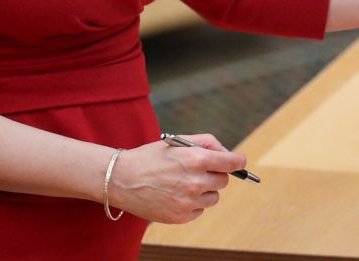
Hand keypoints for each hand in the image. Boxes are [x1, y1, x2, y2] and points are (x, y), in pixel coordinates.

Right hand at [107, 134, 245, 223]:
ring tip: (184, 183)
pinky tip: (175, 194)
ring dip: (205, 190)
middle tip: (199, 170)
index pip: (233, 163)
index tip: (238, 162)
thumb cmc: (150, 157)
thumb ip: (205, 143)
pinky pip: (199, 210)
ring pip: (213, 197)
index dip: (237, 161)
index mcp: (196, 159)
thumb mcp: (176, 141)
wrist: (121, 179)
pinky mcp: (181, 217)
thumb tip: (227, 154)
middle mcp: (196, 182)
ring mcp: (188, 202)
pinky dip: (193, 203)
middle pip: (223, 181)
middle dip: (215, 174)